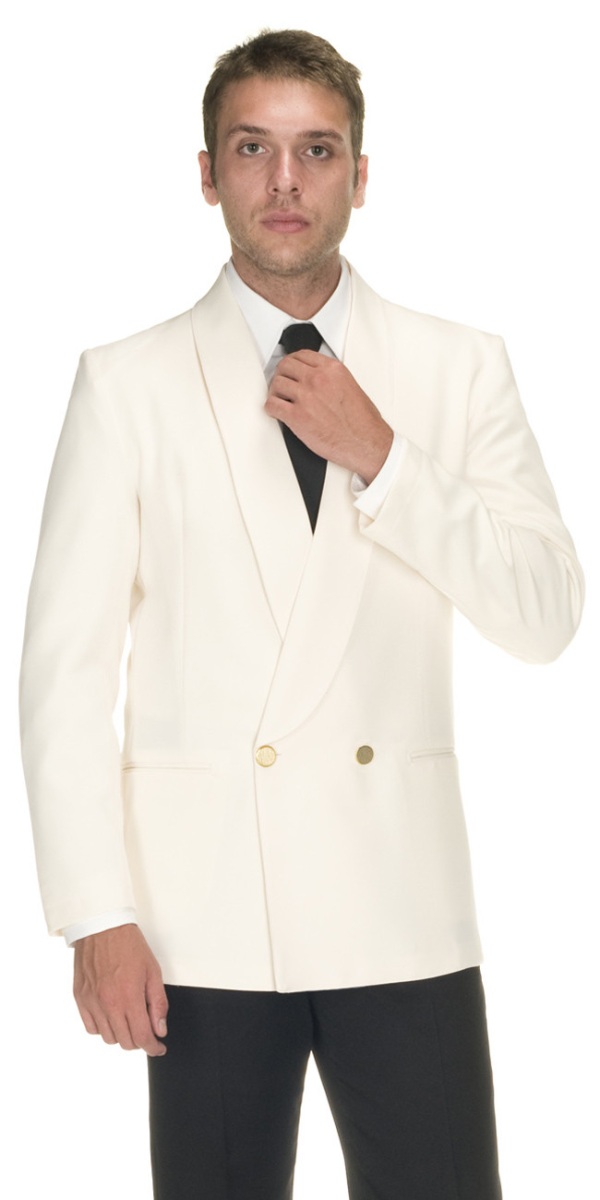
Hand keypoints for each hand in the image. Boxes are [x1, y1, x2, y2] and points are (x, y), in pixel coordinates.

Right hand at [73, 924, 167, 1055]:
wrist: (102, 927)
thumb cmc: (128, 945)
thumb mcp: (153, 971)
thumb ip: (158, 1003)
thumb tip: (160, 1029)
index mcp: (129, 997)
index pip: (142, 1037)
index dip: (153, 1047)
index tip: (158, 1047)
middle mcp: (108, 1003)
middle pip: (125, 1042)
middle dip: (139, 1041)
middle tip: (146, 1031)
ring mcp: (92, 1002)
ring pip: (108, 1038)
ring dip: (121, 1034)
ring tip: (128, 1020)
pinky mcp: (80, 998)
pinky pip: (91, 1027)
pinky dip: (102, 1028)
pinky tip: (111, 1016)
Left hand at [266, 351, 393, 483]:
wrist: (365, 443)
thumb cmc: (363, 422)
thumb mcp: (351, 386)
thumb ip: (332, 378)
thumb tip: (318, 379)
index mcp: (332, 370)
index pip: (302, 355)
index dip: (293, 362)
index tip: (290, 368)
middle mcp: (318, 380)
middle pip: (286, 366)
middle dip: (282, 374)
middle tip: (282, 383)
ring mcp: (306, 397)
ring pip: (276, 384)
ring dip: (275, 392)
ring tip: (280, 399)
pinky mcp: (297, 417)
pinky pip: (272, 406)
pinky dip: (271, 408)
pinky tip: (277, 412)